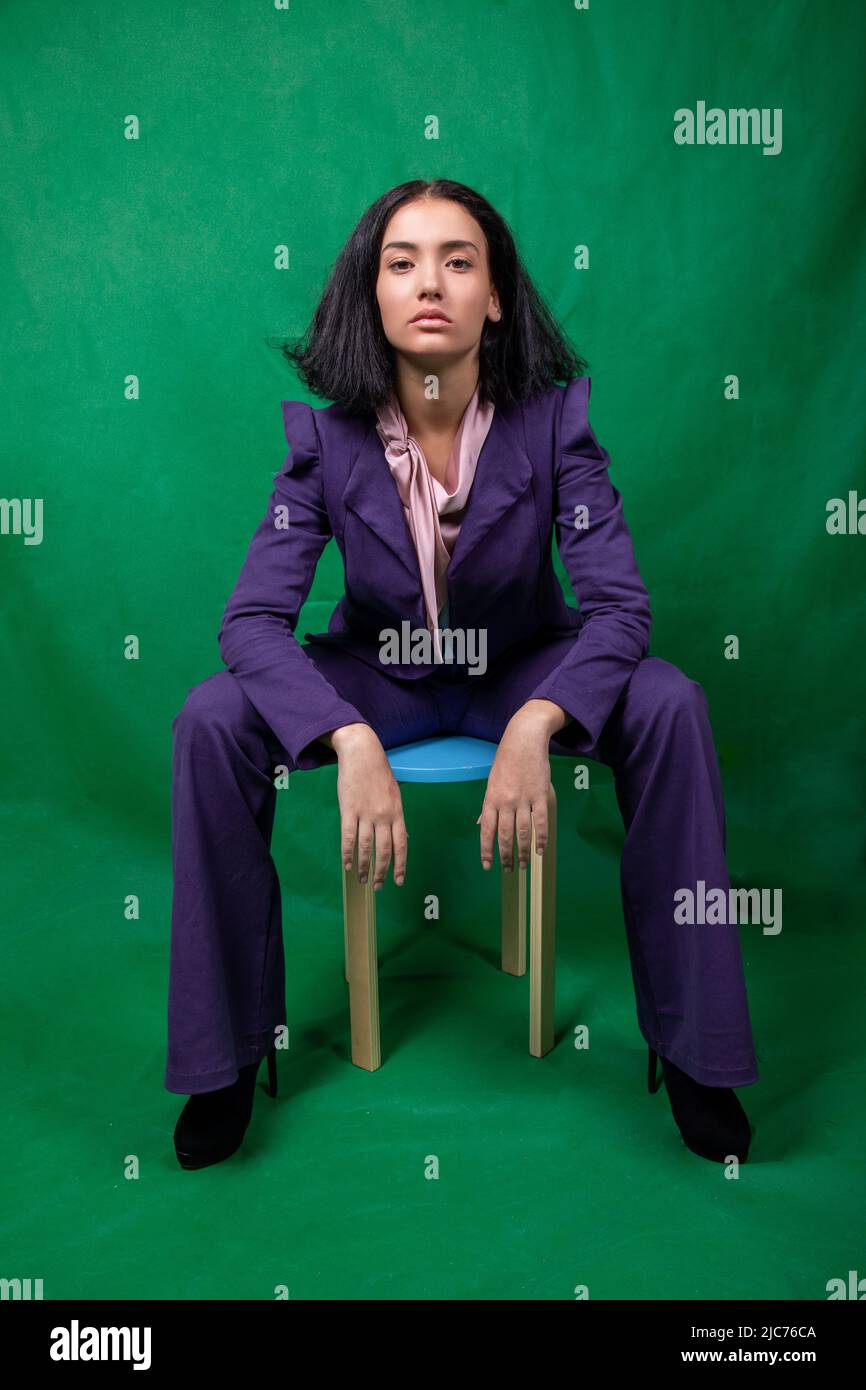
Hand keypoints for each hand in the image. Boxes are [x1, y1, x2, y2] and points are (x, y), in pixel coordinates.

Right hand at [331, 725, 407, 888]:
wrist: (362, 753)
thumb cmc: (378, 773)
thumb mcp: (394, 794)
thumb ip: (395, 816)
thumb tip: (398, 838)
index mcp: (397, 812)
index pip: (401, 845)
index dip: (400, 865)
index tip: (398, 881)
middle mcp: (384, 816)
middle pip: (384, 851)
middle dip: (381, 872)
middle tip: (378, 886)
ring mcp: (366, 813)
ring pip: (366, 848)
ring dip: (364, 867)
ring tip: (362, 880)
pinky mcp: (349, 810)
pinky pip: (348, 837)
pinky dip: (348, 854)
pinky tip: (348, 865)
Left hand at [476, 703, 562, 872]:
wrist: (524, 740)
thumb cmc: (506, 761)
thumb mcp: (492, 782)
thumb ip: (489, 806)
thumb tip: (482, 825)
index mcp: (490, 799)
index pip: (487, 831)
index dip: (487, 851)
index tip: (487, 866)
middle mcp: (505, 801)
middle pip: (505, 836)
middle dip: (505, 856)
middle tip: (508, 871)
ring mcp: (524, 799)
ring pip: (523, 833)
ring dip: (523, 852)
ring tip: (524, 865)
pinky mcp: (541, 795)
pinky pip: (541, 822)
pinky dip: (541, 838)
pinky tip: (540, 850)